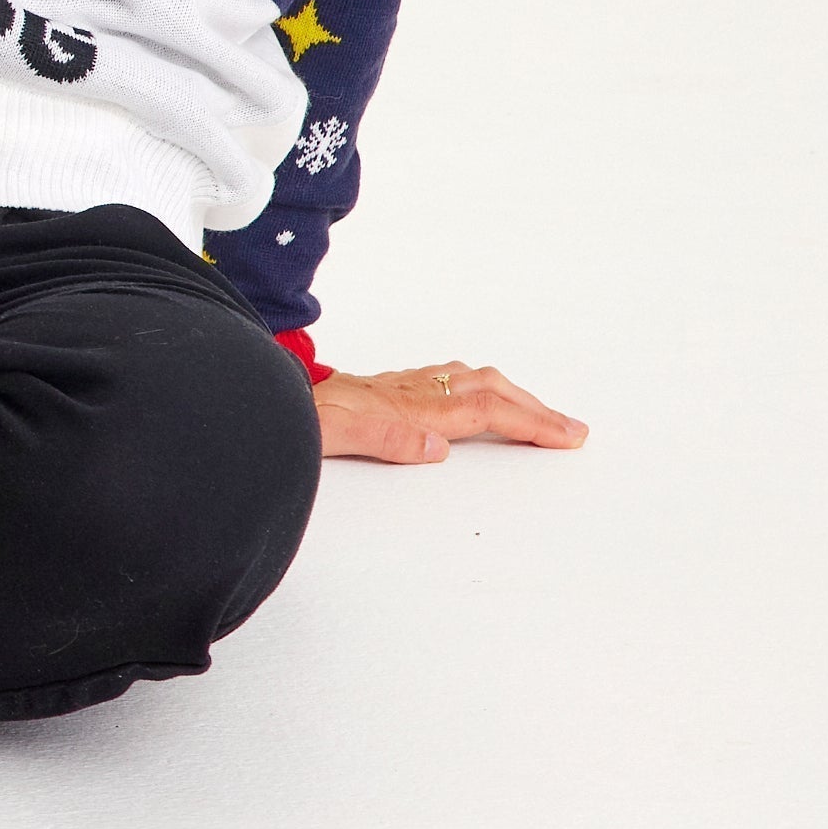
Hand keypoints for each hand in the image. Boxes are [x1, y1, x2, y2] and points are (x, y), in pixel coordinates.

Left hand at [313, 359, 587, 462]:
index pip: (484, 409)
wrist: (256, 394)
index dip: (531, 421)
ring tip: (537, 412)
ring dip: (509, 393)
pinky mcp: (383, 390)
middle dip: (534, 407)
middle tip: (571, 429)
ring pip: (467, 380)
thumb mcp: (329, 434)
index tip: (569, 436)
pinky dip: (476, 387)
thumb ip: (382, 439)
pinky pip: (444, 380)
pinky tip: (472, 396)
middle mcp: (406, 393)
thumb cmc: (292, 417)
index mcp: (405, 408)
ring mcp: (395, 388)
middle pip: (486, 389)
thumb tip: (436, 448)